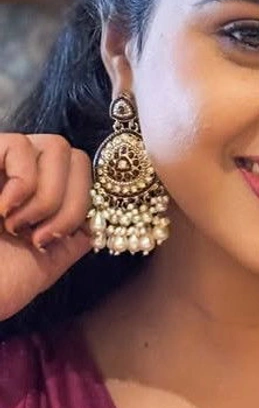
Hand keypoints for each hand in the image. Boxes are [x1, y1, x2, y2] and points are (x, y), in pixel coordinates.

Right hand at [0, 133, 92, 320]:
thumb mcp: (47, 262)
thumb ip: (76, 235)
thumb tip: (99, 215)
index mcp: (42, 196)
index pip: (85, 174)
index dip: (82, 205)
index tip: (56, 239)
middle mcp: (24, 173)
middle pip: (78, 157)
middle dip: (71, 203)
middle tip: (38, 236)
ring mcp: (2, 164)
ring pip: (58, 146)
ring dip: (47, 195)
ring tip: (15, 224)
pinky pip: (20, 144)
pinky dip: (24, 181)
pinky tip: (3, 209)